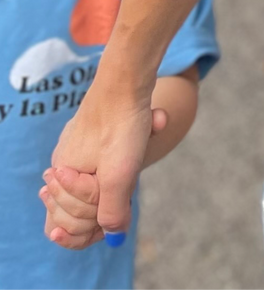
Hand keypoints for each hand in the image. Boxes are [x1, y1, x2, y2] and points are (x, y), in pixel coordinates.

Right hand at [43, 75, 162, 246]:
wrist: (129, 76)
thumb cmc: (122, 125)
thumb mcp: (119, 177)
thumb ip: (112, 211)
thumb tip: (113, 235)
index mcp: (63, 176)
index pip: (68, 222)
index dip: (94, 222)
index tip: (112, 205)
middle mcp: (65, 163)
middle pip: (86, 203)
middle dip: (112, 193)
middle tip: (125, 169)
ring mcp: (79, 146)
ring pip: (105, 178)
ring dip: (128, 168)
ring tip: (139, 145)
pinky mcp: (97, 131)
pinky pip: (116, 155)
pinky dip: (135, 148)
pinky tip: (151, 126)